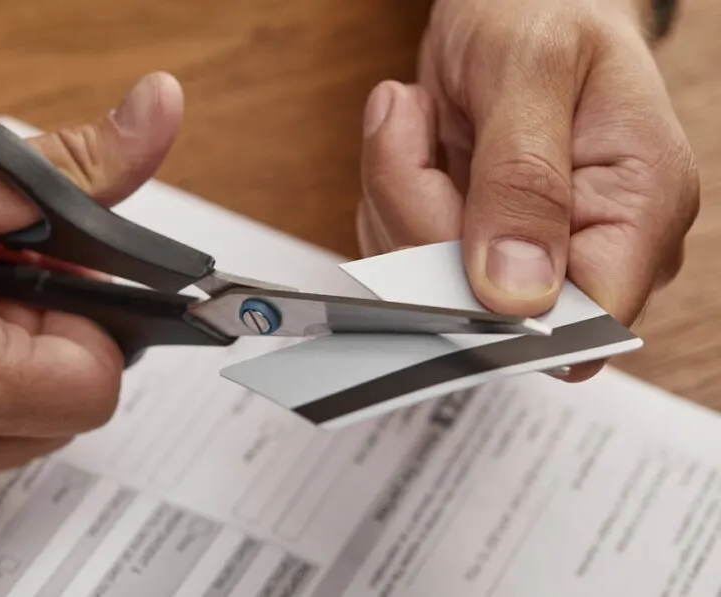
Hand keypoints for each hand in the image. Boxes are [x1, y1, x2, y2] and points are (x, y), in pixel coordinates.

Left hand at [357, 0, 698, 379]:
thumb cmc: (546, 13)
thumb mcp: (532, 71)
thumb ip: (523, 182)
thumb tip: (517, 296)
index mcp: (638, 208)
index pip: (578, 322)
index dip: (497, 306)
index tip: (441, 236)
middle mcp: (587, 243)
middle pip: (480, 304)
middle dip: (421, 216)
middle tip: (412, 123)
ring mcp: (525, 248)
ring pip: (424, 280)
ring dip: (397, 194)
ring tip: (419, 114)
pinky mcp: (470, 241)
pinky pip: (401, 251)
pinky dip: (390, 193)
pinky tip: (416, 137)